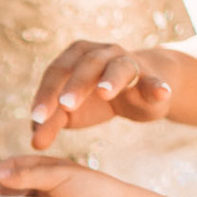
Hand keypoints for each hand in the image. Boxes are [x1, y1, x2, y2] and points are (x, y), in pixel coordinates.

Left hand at [29, 41, 173, 148]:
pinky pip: (154, 82)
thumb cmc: (96, 98)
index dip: (46, 93)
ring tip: (104, 93)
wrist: (141, 89)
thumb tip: (34, 142)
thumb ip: (51, 123)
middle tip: (66, 106)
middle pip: (86, 64)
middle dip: (75, 84)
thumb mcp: (72, 111)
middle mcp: (102, 53)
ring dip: (111, 79)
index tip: (37, 118)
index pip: (57, 72)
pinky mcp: (152, 79)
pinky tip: (162, 93)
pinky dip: (157, 87)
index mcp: (76, 57)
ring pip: (119, 67)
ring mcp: (128, 63)